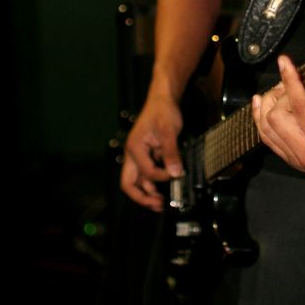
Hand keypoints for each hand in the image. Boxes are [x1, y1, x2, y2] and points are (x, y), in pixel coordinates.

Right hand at [120, 94, 183, 211]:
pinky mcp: (147, 154)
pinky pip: (146, 173)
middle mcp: (133, 154)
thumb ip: (171, 153)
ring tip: (160, 202)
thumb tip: (175, 172)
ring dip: (147, 192)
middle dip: (141, 197)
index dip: (161, 176)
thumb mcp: (169, 131)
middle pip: (129, 183)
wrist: (163, 98)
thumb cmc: (162, 110)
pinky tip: (164, 185)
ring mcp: (139, 155)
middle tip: (156, 205)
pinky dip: (153, 182)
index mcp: (134, 148)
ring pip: (137, 180)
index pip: (145, 172)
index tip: (175, 173)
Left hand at [252, 56, 304, 188]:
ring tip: (279, 90)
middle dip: (280, 94)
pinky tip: (262, 103)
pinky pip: (267, 139)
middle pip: (275, 117)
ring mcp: (296, 160)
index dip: (290, 80)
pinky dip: (261, 119)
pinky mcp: (292, 161)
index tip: (284, 62)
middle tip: (292, 81)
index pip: (299, 107)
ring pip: (265, 128)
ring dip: (268, 104)